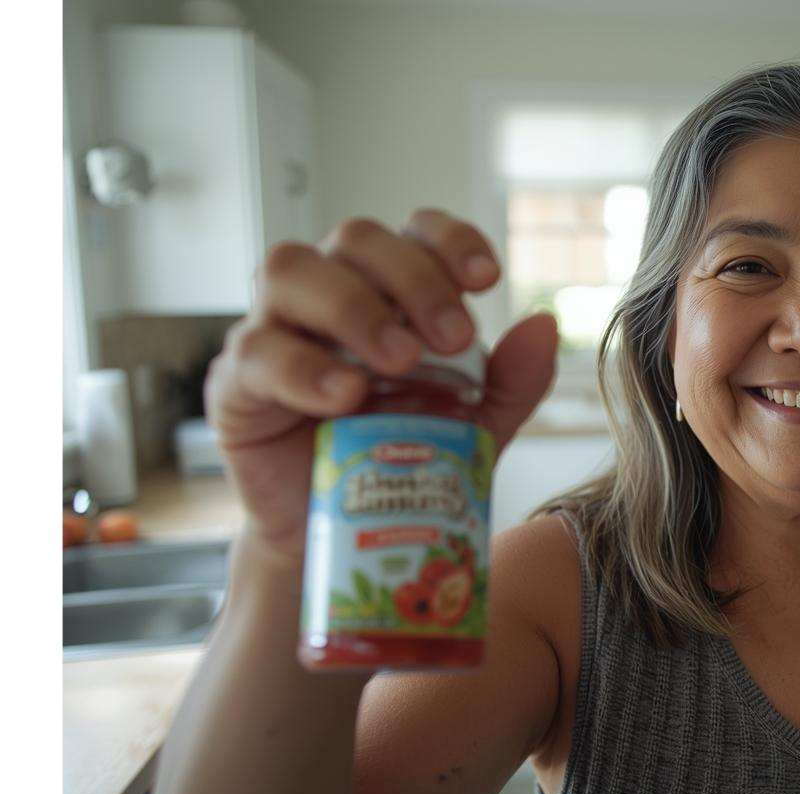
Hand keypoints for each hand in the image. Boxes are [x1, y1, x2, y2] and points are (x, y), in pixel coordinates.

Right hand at [205, 209, 558, 563]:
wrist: (353, 539)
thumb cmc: (409, 461)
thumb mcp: (478, 425)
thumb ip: (513, 380)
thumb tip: (544, 325)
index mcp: (389, 290)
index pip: (414, 231)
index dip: (449, 240)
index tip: (488, 280)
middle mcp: (328, 293)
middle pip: (357, 239)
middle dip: (413, 280)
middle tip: (454, 338)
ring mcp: (275, 330)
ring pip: (291, 271)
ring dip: (353, 306)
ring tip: (400, 361)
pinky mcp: (237, 383)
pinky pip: (257, 352)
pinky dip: (304, 368)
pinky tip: (345, 397)